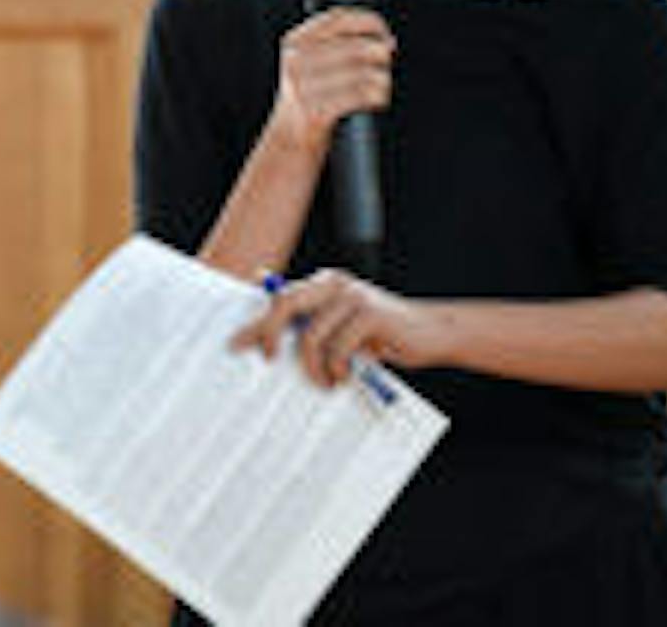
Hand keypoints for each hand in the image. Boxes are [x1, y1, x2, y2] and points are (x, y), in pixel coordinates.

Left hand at [230, 269, 442, 388]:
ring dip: (313, 367)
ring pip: (310, 335)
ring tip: (325, 382)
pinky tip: (344, 377)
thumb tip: (271, 342)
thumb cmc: (381, 336)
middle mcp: (334, 283)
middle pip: (285, 303)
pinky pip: (338, 347)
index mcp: (323, 284)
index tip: (235, 344)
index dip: (256, 320)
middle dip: (268, 332)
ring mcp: (353, 296)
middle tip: (267, 360)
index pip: (279, 297)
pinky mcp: (371, 314)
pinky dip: (337, 368)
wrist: (431, 332)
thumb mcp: (343, 329)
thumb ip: (313, 326)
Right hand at [269, 8, 393, 158]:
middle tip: (385, 64)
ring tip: (382, 86)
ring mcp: (303, 87)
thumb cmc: (310, 102)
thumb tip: (385, 41)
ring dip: (382, 80)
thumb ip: (336, 45)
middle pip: (356, 46)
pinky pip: (360, 95)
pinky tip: (377, 100)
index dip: (369, 21)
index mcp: (294, 42)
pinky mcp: (315, 111)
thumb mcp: (311, 65)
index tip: (384, 34)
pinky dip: (377, 96)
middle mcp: (295, 61)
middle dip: (380, 55)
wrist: (288, 143)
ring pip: (363, 72)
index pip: (338, 18)